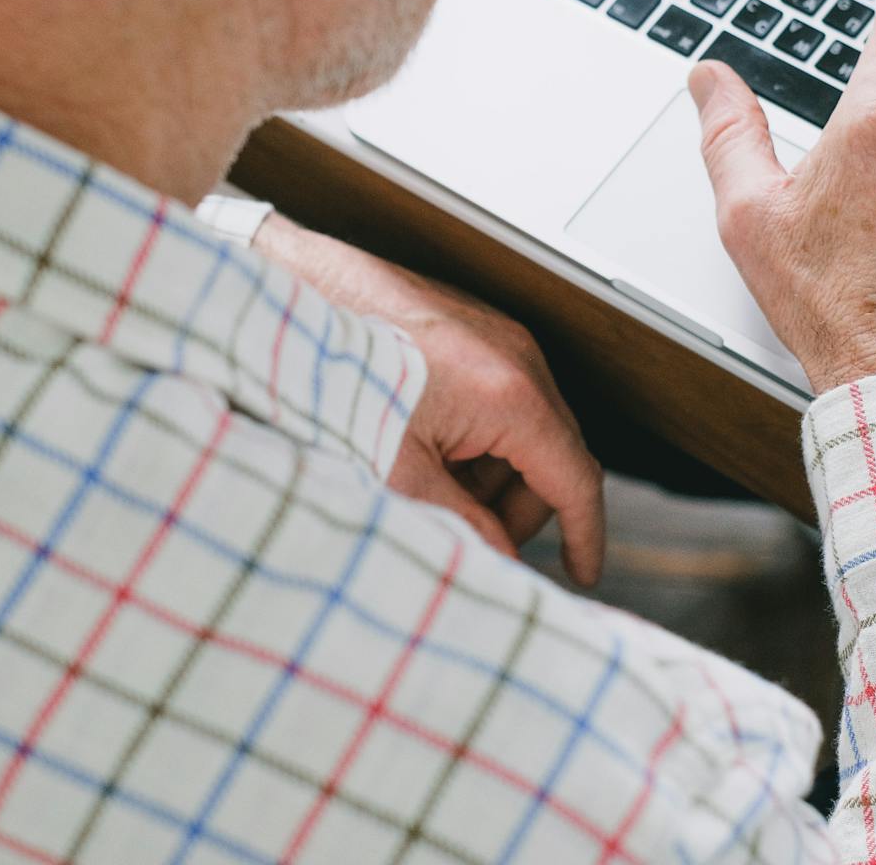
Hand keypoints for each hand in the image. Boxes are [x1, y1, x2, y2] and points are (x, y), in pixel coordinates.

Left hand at [252, 215, 605, 584]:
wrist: (290, 302)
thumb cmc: (334, 378)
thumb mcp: (397, 474)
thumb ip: (462, 526)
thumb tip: (499, 560)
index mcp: (509, 394)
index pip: (576, 479)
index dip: (585, 535)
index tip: (583, 572)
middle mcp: (517, 356)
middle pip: (553, 456)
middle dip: (519, 507)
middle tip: (469, 533)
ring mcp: (497, 335)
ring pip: (526, 428)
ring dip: (492, 471)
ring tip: (427, 480)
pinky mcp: (472, 326)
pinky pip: (500, 396)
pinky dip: (475, 435)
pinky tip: (422, 445)